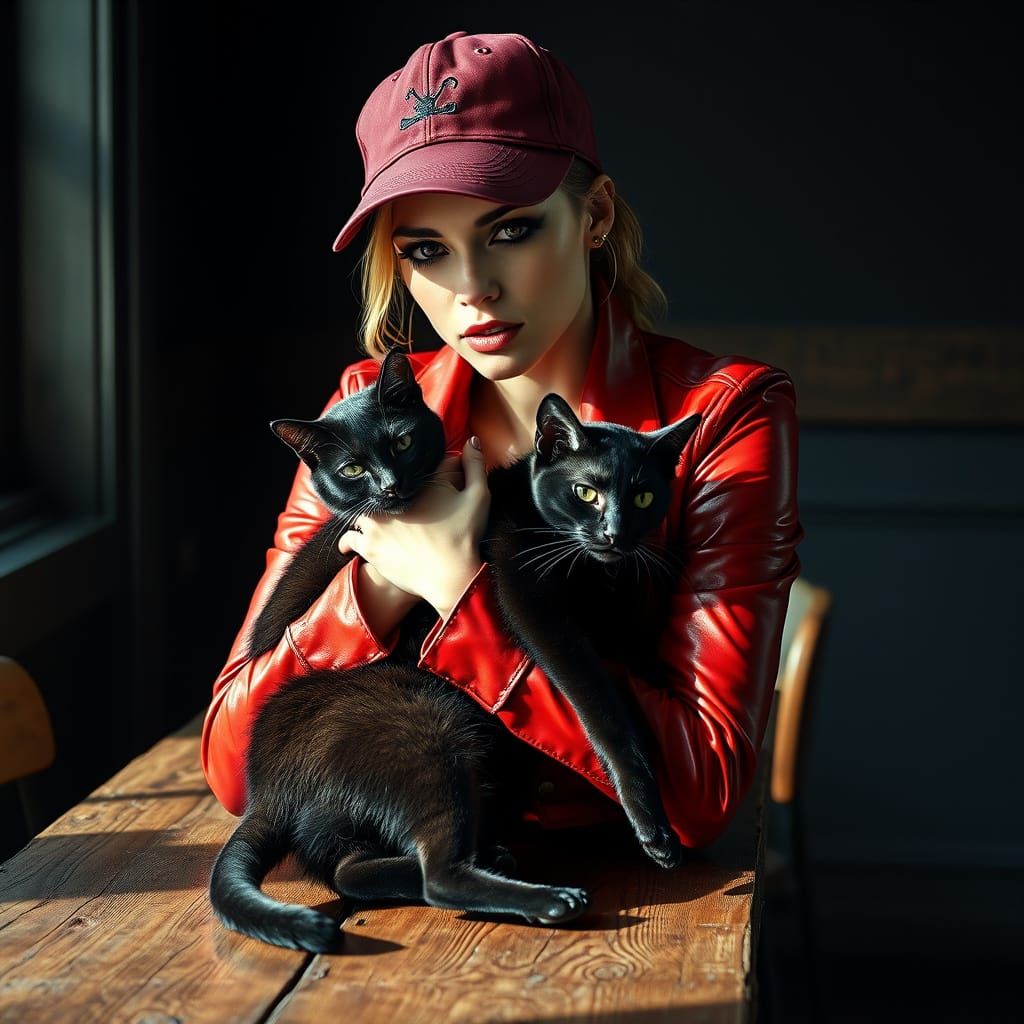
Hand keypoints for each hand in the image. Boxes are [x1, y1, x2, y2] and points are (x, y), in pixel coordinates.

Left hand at [338, 438, 489, 617]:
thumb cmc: (466, 537)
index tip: (414, 489)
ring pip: (361, 512)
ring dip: (364, 516)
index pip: (408, 473)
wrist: (452, 578)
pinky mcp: (369, 546)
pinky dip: (350, 540)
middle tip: (386, 504)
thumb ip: (475, 465)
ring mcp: (377, 523)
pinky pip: (350, 538)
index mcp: (414, 485)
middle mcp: (390, 500)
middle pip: (378, 491)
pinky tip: (350, 543)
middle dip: (382, 495)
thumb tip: (472, 438)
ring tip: (367, 521)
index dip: (410, 479)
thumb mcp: (479, 497)